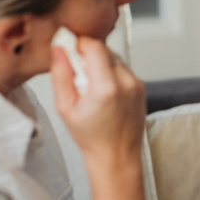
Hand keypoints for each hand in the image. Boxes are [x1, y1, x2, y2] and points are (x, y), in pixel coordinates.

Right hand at [49, 35, 145, 172]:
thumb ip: (61, 74)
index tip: (69, 51)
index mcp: (106, 87)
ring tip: (90, 86)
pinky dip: (110, 73)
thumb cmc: (91, 137)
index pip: (95, 46)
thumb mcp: (65, 107)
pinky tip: (103, 92)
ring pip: (114, 58)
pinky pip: (122, 69)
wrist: (117, 155)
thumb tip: (58, 48)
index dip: (79, 44)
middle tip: (77, 74)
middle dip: (88, 55)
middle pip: (105, 49)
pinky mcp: (141, 86)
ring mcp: (136, 84)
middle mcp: (126, 82)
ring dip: (99, 64)